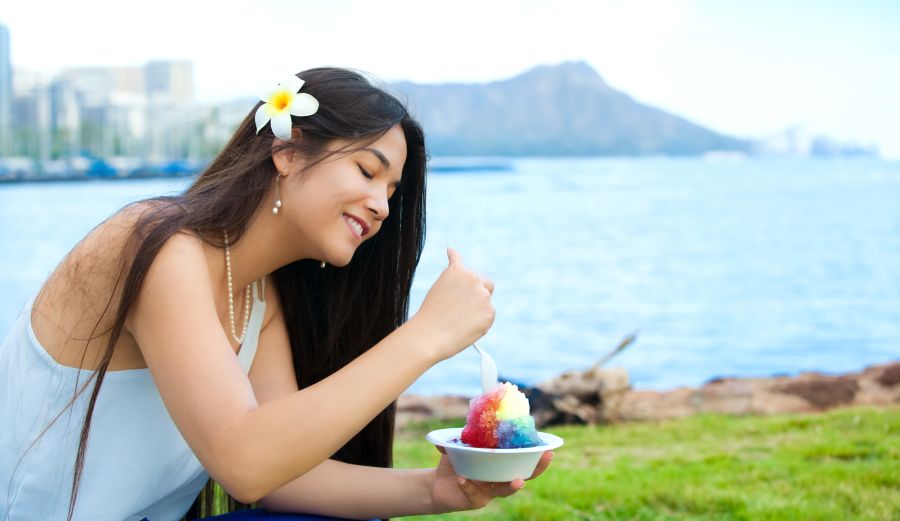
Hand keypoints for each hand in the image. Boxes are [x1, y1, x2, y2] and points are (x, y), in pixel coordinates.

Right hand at [411, 247, 494, 361]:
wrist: (429, 335)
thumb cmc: (430, 313)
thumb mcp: (440, 286)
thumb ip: (453, 276)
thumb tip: (452, 251)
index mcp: (459, 270)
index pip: (470, 270)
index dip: (468, 282)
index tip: (463, 287)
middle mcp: (473, 278)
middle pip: (486, 283)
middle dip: (479, 294)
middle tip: (464, 308)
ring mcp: (483, 295)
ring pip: (486, 302)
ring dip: (477, 309)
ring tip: (457, 321)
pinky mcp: (490, 313)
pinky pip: (487, 317)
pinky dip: (479, 323)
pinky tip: (463, 328)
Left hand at [429, 446, 552, 513]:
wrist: (437, 483)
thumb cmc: (455, 462)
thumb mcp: (459, 445)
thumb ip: (463, 435)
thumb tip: (464, 426)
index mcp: (500, 464)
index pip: (523, 461)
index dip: (537, 457)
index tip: (549, 449)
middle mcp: (499, 479)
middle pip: (523, 476)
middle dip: (536, 469)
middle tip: (544, 459)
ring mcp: (489, 492)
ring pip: (504, 491)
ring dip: (512, 486)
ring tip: (518, 481)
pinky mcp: (475, 501)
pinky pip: (475, 495)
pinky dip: (469, 486)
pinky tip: (463, 479)